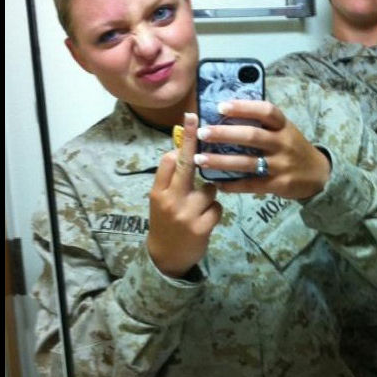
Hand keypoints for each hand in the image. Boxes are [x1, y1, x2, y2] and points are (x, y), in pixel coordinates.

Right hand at [146, 113, 221, 277]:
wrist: (166, 257)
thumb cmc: (166, 223)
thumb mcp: (161, 201)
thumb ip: (170, 180)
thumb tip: (180, 151)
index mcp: (158, 192)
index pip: (169, 161)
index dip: (182, 142)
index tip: (189, 119)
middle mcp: (170, 200)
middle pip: (186, 166)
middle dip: (193, 141)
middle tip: (197, 119)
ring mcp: (185, 214)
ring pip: (210, 190)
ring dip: (209, 196)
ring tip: (199, 209)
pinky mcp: (201, 228)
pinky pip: (217, 208)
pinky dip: (215, 212)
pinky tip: (205, 220)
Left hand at [194, 100, 330, 198]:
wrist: (316, 174)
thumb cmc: (292, 147)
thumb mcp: (284, 130)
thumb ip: (262, 123)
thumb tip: (226, 111)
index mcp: (283, 126)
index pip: (266, 111)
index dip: (243, 107)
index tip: (221, 106)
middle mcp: (283, 143)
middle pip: (252, 136)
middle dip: (224, 134)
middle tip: (202, 133)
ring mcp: (281, 165)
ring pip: (248, 162)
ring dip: (221, 161)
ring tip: (199, 159)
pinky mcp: (278, 184)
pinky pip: (251, 184)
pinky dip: (233, 185)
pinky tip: (217, 183)